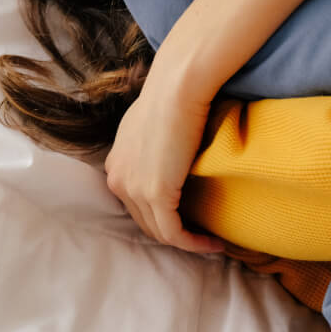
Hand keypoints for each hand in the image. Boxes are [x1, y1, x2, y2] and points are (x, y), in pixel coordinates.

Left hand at [104, 60, 224, 253]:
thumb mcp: (150, 123)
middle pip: (145, 221)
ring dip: (186, 242)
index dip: (160, 214)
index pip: (135, 202)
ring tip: (211, 242)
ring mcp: (134, 188)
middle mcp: (118, 179)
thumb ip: (150, 143)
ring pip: (160, 231)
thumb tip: (169, 150)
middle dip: (173, 231)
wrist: (177, 87)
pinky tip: (214, 243)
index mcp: (116, 163)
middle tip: (202, 233)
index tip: (187, 215)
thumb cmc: (172, 95)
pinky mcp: (156, 194)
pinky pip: (175, 233)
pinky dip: (194, 244)